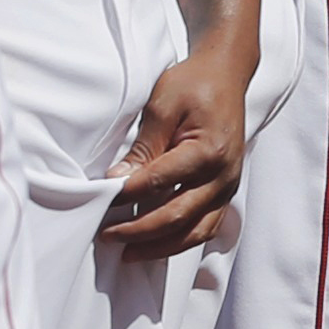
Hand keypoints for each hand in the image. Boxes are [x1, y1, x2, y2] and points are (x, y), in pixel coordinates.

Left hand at [106, 32, 254, 257]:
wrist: (227, 75)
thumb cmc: (194, 84)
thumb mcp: (162, 106)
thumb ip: (143, 148)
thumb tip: (118, 181)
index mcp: (208, 151)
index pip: (160, 182)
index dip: (127, 195)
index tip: (100, 200)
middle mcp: (223, 175)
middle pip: (177, 217)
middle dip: (139, 231)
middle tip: (108, 236)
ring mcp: (228, 186)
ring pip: (196, 232)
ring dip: (161, 247)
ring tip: (131, 253)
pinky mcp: (226, 190)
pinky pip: (207, 226)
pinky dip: (182, 240)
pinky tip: (159, 244)